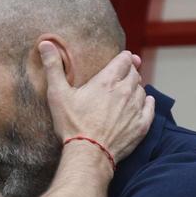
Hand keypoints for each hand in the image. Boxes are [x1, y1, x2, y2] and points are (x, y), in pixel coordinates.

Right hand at [39, 44, 154, 161]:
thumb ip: (53, 67)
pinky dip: (147, 102)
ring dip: (136, 88)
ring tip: (129, 90)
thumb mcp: (57, 94)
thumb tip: (45, 43)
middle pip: (135, 74)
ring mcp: (135, 109)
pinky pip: (150, 107)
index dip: (124, 57)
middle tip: (125, 73)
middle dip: (130, 71)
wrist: (88, 153)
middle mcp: (125, 91)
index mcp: (107, 81)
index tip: (124, 58)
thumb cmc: (72, 124)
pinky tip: (144, 102)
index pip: (124, 60)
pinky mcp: (141, 125)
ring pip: (142, 90)